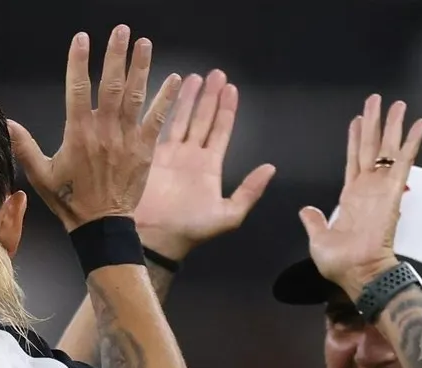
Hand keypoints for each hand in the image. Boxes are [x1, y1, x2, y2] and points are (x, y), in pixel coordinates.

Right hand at [8, 26, 180, 231]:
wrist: (100, 226)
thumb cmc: (70, 201)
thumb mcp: (41, 175)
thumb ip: (24, 146)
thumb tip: (6, 122)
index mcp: (77, 133)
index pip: (78, 88)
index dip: (79, 61)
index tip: (82, 38)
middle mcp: (103, 131)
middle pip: (111, 84)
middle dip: (116, 55)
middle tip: (121, 30)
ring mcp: (126, 139)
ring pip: (135, 96)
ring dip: (141, 68)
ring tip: (145, 43)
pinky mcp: (144, 150)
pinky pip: (157, 120)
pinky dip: (166, 99)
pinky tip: (174, 79)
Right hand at [134, 71, 275, 259]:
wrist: (156, 239)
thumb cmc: (192, 230)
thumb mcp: (228, 215)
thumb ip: (249, 191)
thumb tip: (270, 168)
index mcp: (210, 166)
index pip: (221, 131)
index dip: (227, 110)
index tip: (232, 88)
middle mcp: (192, 156)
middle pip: (203, 119)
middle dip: (210, 96)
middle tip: (216, 74)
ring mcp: (171, 154)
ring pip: (182, 119)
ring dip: (190, 98)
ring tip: (196, 76)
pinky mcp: (151, 156)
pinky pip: (159, 127)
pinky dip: (164, 110)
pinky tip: (168, 94)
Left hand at [298, 94, 421, 298]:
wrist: (358, 273)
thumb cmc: (340, 262)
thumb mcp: (318, 239)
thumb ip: (314, 221)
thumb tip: (306, 210)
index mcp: (351, 197)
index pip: (353, 160)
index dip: (355, 140)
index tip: (357, 120)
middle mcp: (367, 188)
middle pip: (372, 147)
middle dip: (375, 123)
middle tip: (377, 100)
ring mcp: (381, 187)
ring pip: (387, 149)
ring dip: (393, 126)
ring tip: (398, 104)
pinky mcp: (393, 190)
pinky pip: (404, 161)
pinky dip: (411, 142)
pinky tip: (419, 124)